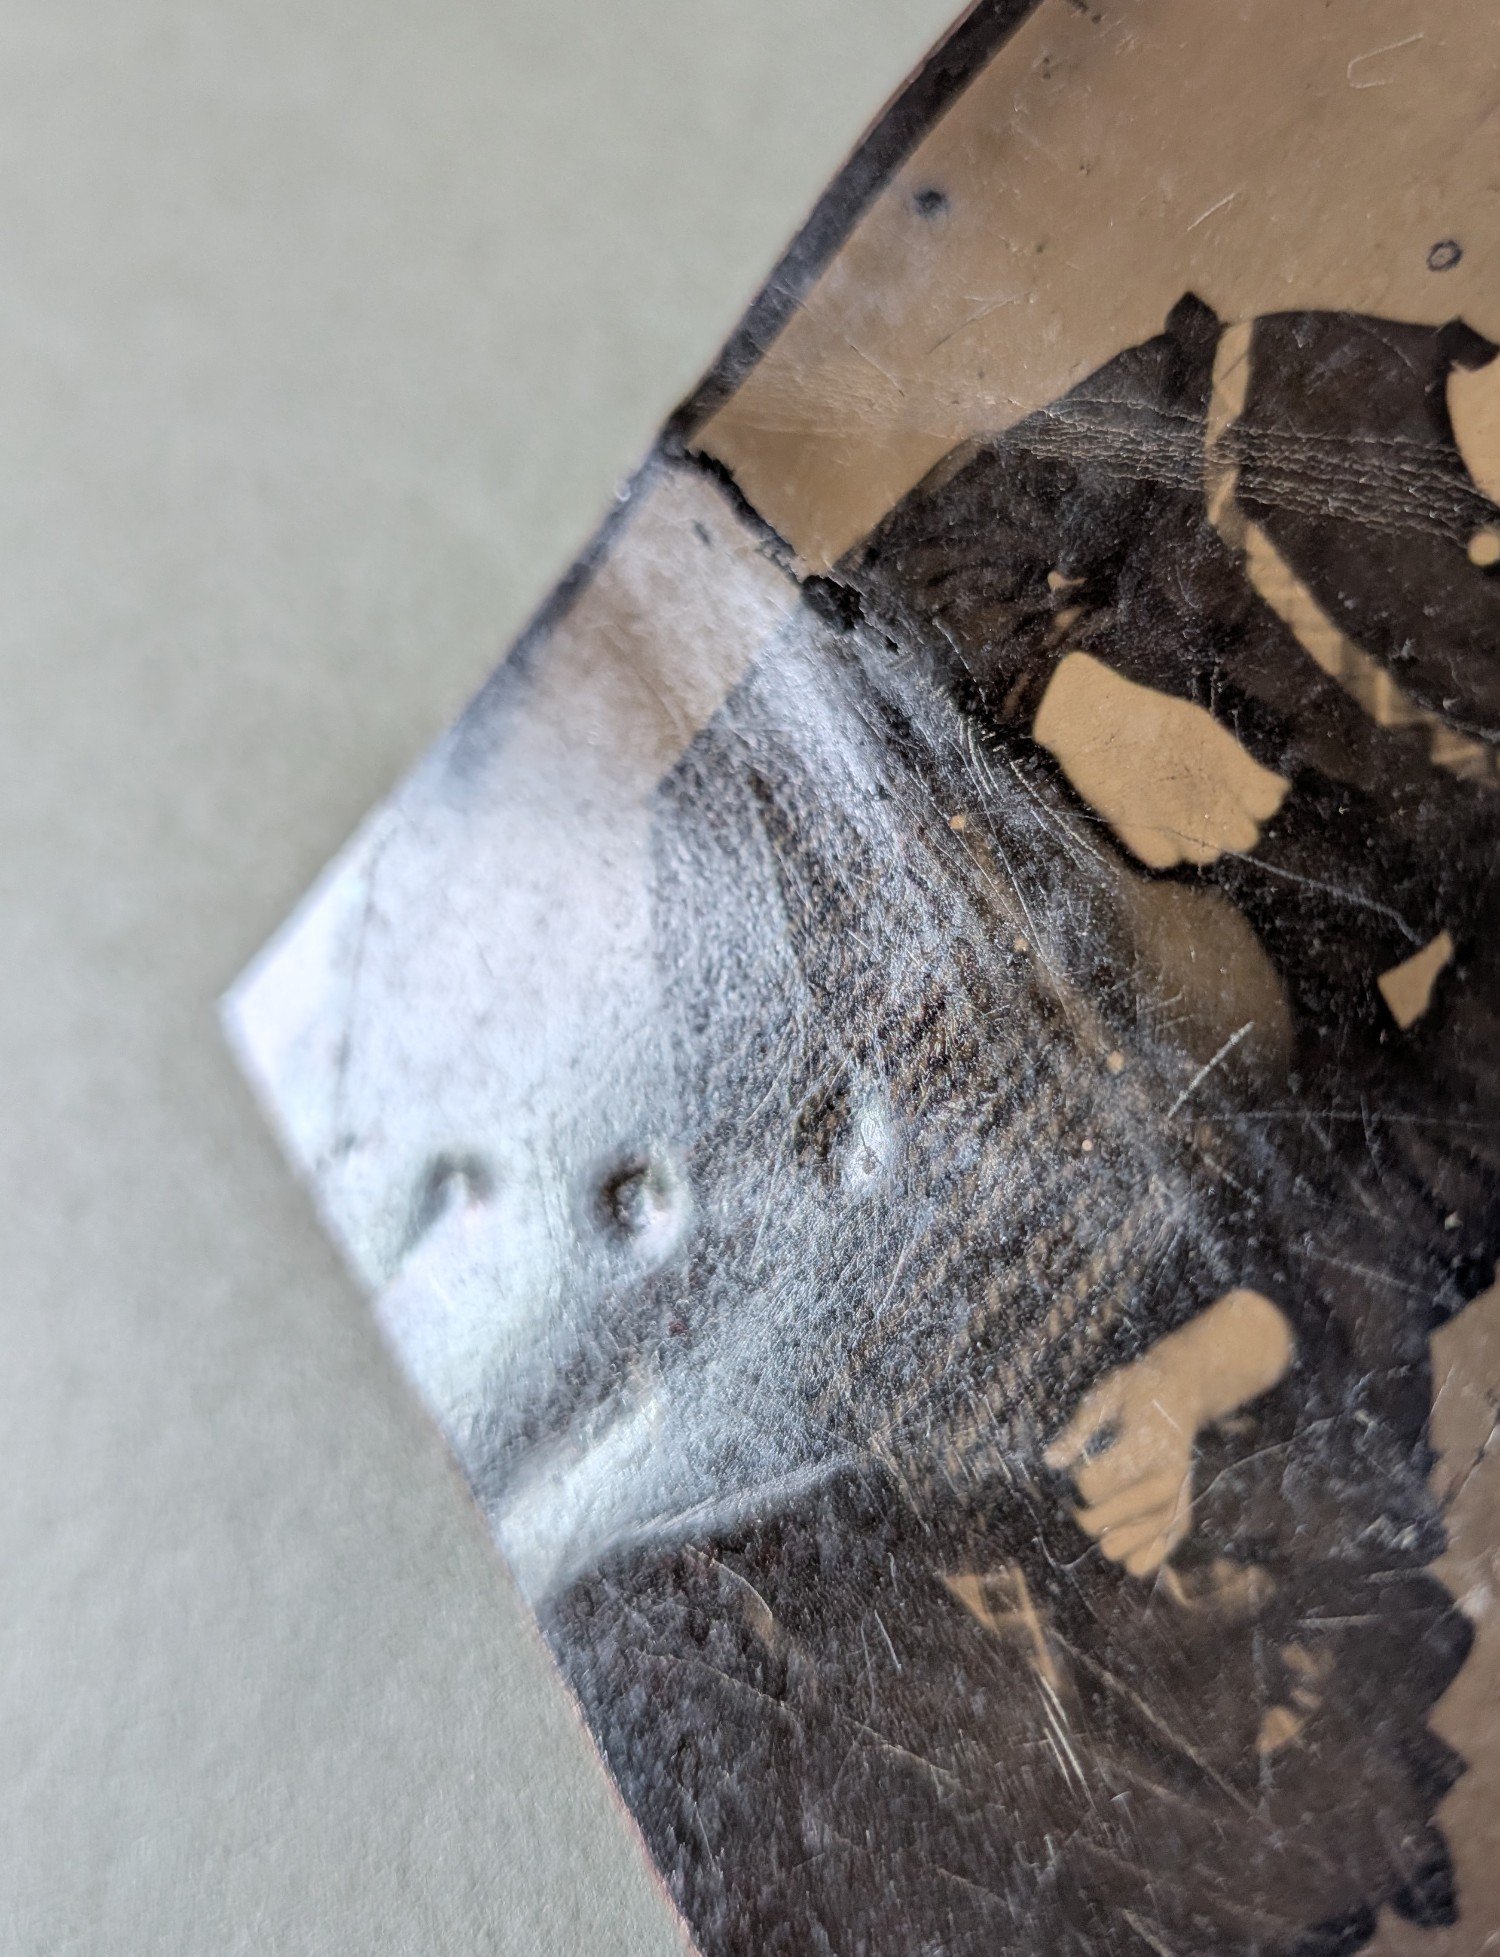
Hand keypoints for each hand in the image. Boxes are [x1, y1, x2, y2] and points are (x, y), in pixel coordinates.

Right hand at [1033, 652, 1288, 869]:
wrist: (1095, 716)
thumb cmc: (1148, 715)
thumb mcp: (1203, 730)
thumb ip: (1241, 765)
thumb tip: (1279, 790)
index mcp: (1227, 765)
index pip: (1264, 804)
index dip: (1253, 805)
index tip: (1238, 799)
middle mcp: (1208, 794)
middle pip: (1242, 836)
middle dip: (1229, 828)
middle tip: (1203, 813)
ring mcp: (1173, 815)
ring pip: (1206, 854)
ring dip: (1196, 843)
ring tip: (1175, 822)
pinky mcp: (1138, 830)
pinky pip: (1165, 860)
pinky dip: (1162, 850)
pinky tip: (1154, 832)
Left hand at [1044, 1354, 1197, 1576]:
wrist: (1184, 1393)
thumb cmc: (1137, 1391)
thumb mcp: (1106, 1394)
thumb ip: (1078, 1430)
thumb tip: (1050, 1462)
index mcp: (1147, 1448)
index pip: (1091, 1485)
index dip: (1077, 1474)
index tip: (1082, 1458)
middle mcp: (1167, 1480)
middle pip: (1101, 1520)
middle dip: (1082, 1510)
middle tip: (1085, 1491)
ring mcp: (1176, 1503)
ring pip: (1122, 1548)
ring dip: (1103, 1533)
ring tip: (1102, 1513)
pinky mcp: (1181, 1519)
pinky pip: (1152, 1558)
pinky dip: (1131, 1554)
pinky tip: (1120, 1536)